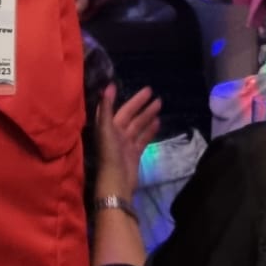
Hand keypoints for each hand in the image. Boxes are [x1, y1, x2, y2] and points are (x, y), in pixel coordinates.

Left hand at [95, 83, 160, 199]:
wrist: (117, 181)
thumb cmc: (109, 154)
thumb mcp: (106, 129)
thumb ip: (106, 109)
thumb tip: (107, 88)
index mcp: (106, 127)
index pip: (113, 108)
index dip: (114, 97)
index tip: (119, 84)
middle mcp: (115, 133)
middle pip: (128, 114)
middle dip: (139, 103)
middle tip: (150, 91)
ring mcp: (126, 143)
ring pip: (138, 125)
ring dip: (147, 114)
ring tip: (159, 103)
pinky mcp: (135, 153)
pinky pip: (143, 138)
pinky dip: (150, 130)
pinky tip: (158, 121)